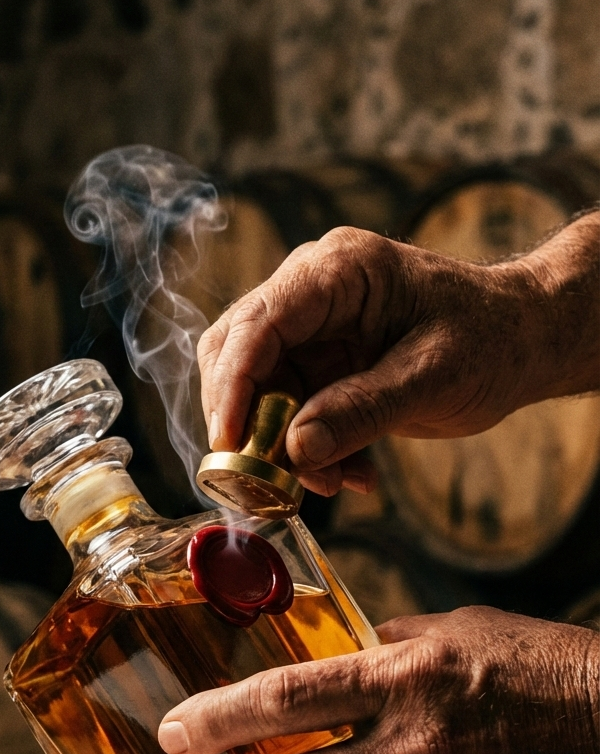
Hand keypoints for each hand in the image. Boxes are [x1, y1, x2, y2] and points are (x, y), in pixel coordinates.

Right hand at [197, 214, 599, 495]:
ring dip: (279, 446)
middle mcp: (311, 291)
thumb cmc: (491, 340)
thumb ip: (363, 410)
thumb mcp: (434, 377)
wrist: (522, 342)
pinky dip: (307, 451)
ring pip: (256, 391)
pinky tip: (350, 474)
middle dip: (246, 422)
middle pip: (236, 353)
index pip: (259, 322)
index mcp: (338, 270)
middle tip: (262, 479)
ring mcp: (312, 329)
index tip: (230, 443)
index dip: (234, 385)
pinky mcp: (318, 364)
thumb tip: (296, 448)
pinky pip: (287, 412)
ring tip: (328, 483)